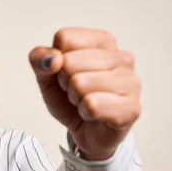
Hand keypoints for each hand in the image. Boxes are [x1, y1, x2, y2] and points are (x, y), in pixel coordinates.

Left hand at [29, 27, 140, 160]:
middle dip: (64, 83)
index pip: (64, 37)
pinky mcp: (132, 108)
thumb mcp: (46, 76)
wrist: (86, 133)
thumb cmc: (70, 99)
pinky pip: (92, 105)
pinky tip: (94, 115)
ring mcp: (131, 82)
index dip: (55, 61)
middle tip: (76, 92)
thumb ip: (40, 59)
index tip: (66, 74)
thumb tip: (53, 59)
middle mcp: (122, 57)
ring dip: (74, 99)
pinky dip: (84, 113)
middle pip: (69, 62)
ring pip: (79, 84)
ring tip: (85, 102)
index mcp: (103, 41)